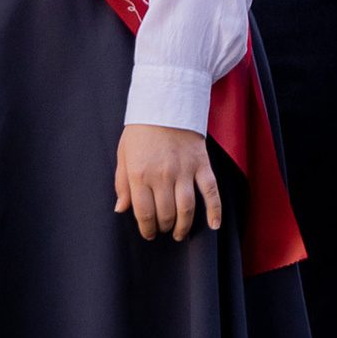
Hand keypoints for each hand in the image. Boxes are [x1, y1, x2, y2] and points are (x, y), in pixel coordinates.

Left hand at [116, 125, 221, 242]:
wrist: (166, 103)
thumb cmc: (141, 131)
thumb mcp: (123, 155)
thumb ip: (121, 184)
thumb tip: (121, 209)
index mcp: (140, 174)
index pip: (144, 213)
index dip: (146, 229)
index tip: (148, 234)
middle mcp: (162, 176)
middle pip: (165, 214)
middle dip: (163, 227)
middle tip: (163, 230)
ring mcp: (184, 171)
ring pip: (186, 208)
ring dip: (183, 226)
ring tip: (180, 233)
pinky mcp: (202, 165)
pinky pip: (210, 192)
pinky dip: (215, 210)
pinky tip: (214, 225)